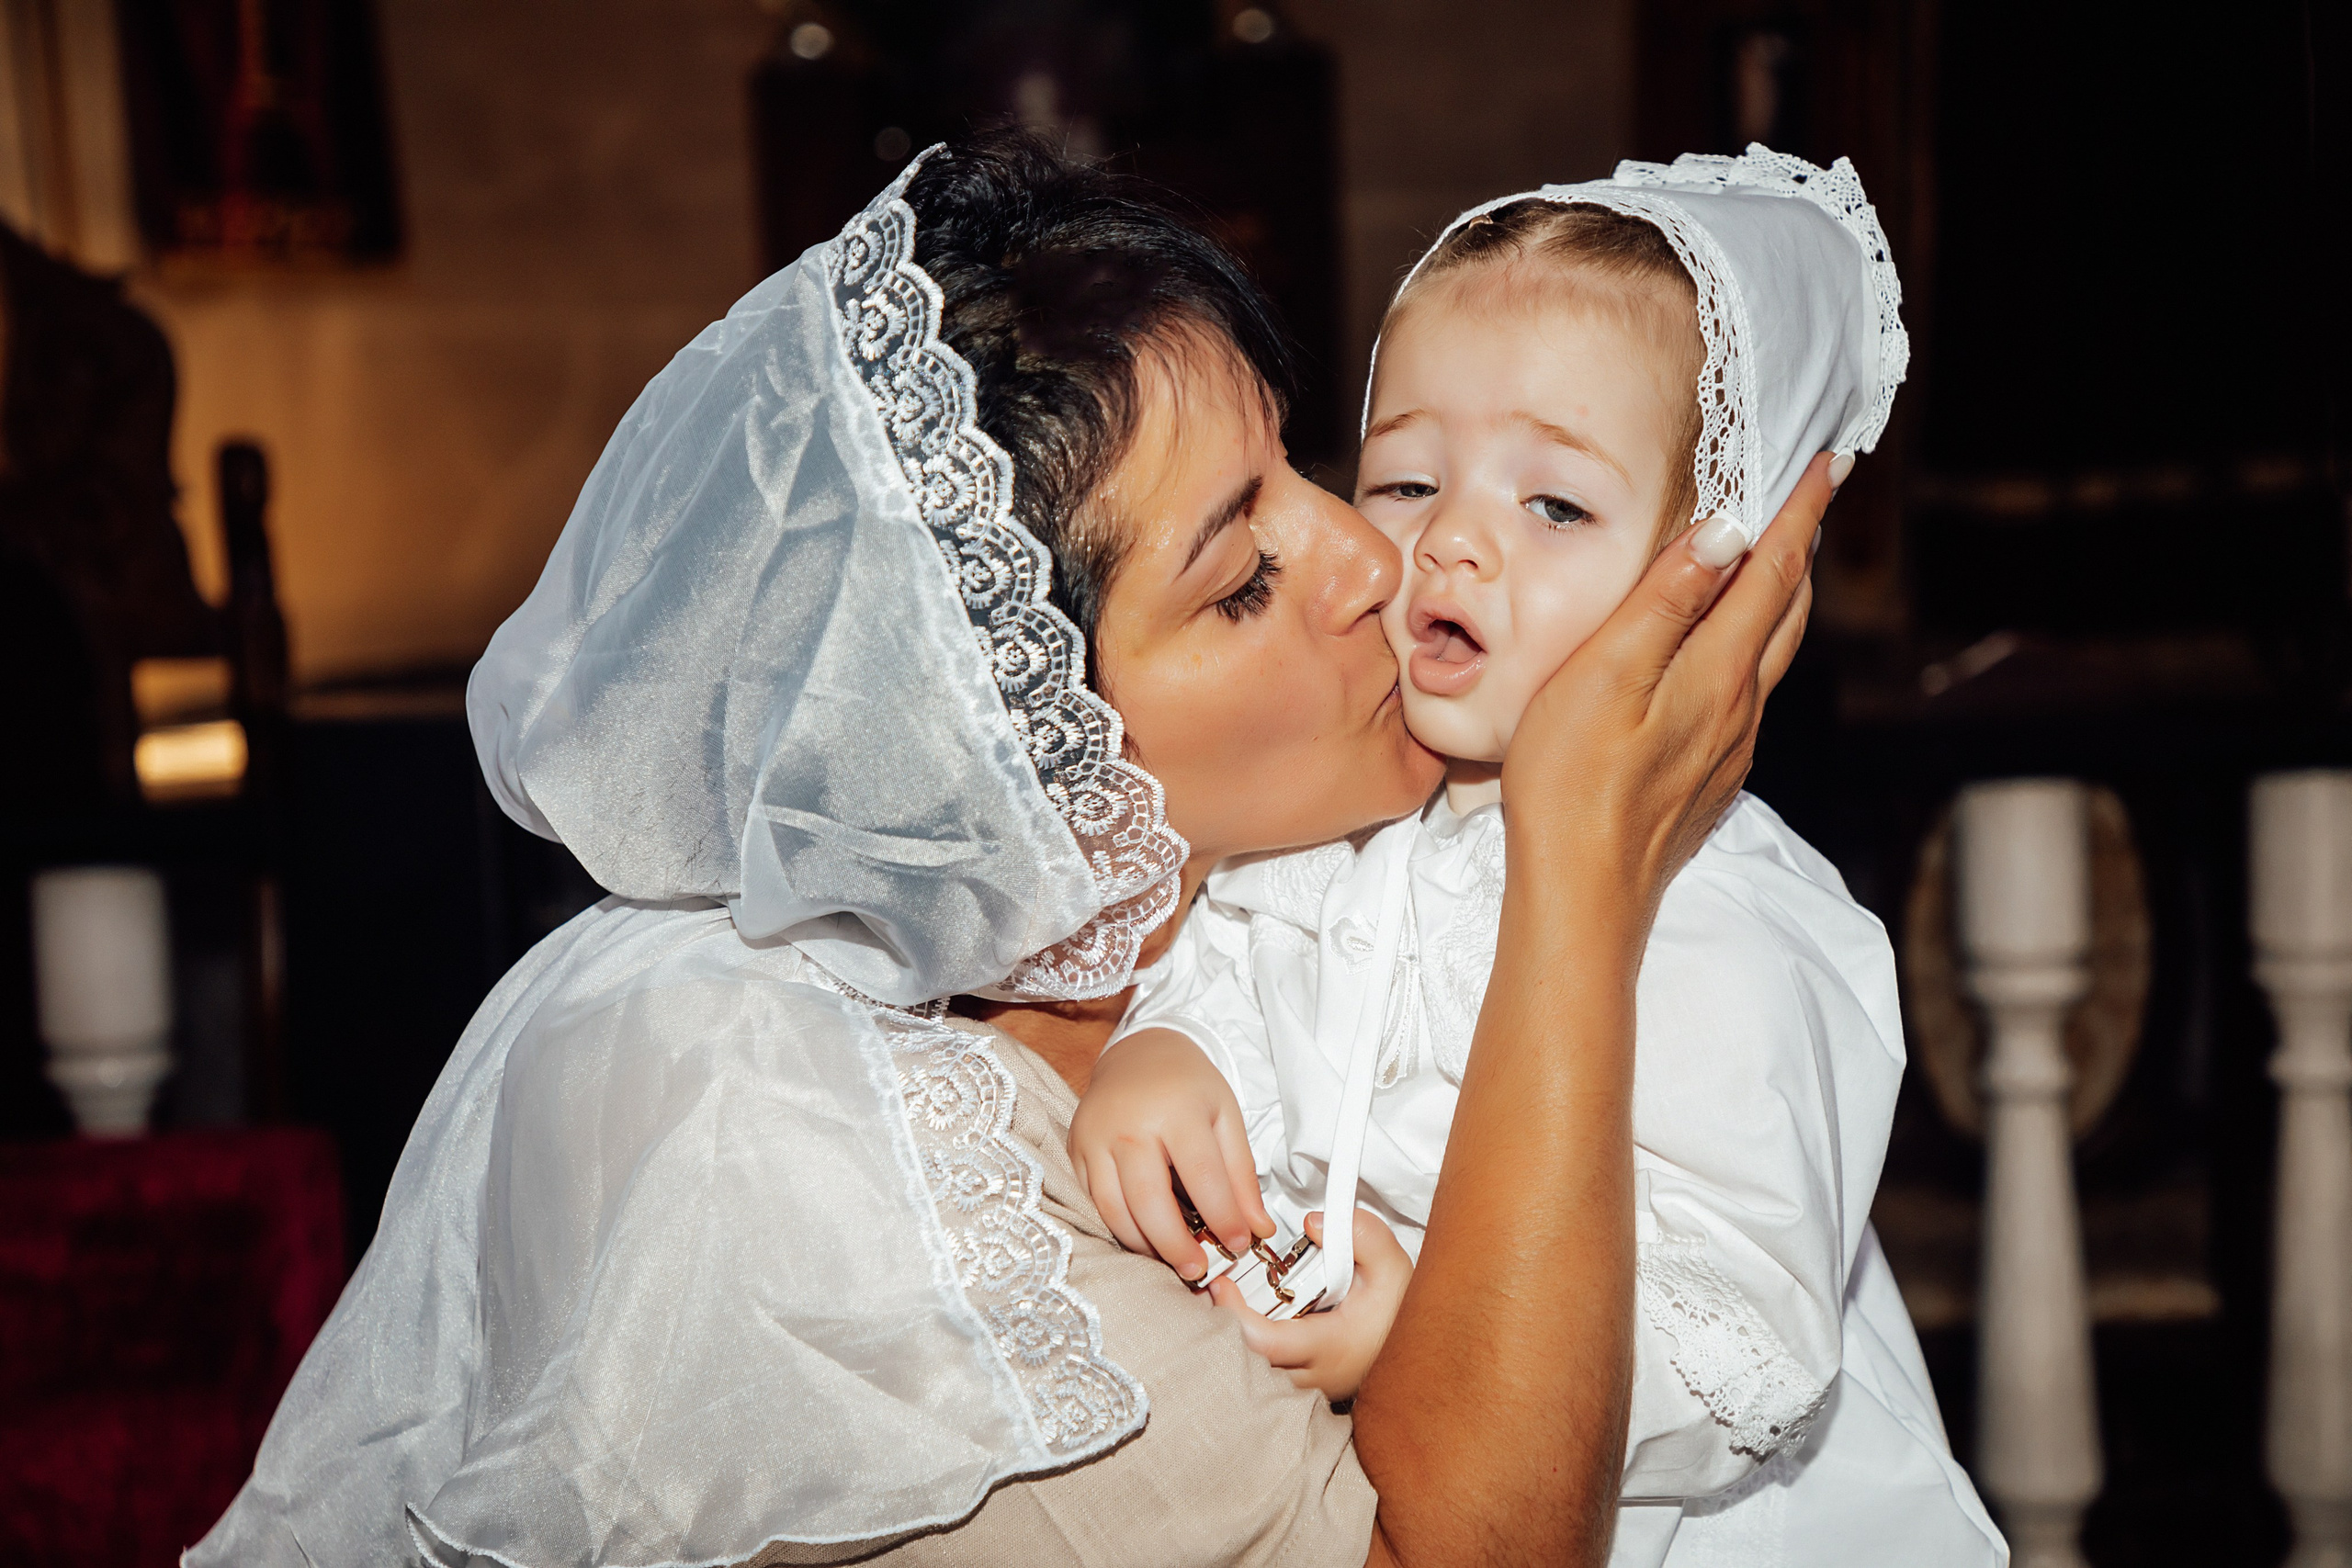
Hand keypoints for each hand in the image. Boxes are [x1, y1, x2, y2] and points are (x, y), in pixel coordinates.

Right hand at [1069, 1028, 1272, 1277]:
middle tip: (1198, 1270)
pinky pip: (1092, 1201)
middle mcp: (1129, 1125)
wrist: (1138, 1051)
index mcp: (1175, 1111)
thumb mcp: (1225, 1117)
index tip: (1240, 1244)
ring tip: (1171, 1261)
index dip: (1223, 1218)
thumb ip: (1241, 1174)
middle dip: (1175, 1246)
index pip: (1202, 1177)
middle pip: (1149, 1201)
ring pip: (1114, 1209)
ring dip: (1143, 1245)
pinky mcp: (1076, 1149)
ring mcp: (1095, 1138)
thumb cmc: (1187, 1086)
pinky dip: (1117, 1227)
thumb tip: (1258, 1228)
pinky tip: (1142, 1238)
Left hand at [1210, 1209, 1412, 1400]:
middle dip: (1220, 1328)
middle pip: (1244, 1364)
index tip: (1222, 1284)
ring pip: (1248, 1375)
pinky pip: (1258, 1376)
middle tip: (1214, 1291)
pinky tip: (1242, 1321)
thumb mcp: (1393, 1266)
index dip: (1232, 1313)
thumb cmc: (1402, 1314)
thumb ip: (1362, 1235)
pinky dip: (1243, 1349)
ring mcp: (1303, 1388)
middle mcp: (1311, 1377)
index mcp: (1329, 1349)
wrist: (1418, 1353)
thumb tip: (1313, 1224)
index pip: (1262, 1343)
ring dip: (1229, 1340)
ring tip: (1224, 1304)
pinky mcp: (1298, 1387)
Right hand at [1501, 454, 1831, 925]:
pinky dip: (1754, 646)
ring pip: (1773, 654)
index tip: (1830, 460)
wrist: (1582, 897)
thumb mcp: (1604, 674)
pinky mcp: (1707, 780)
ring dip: (1782, 597)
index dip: (1802, 511)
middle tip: (1812, 497)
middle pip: (1788, 611)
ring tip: (1778, 559)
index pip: (1774, 571)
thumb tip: (1729, 532)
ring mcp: (1728, 749)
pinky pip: (1747, 693)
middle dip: (1802, 547)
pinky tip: (1728, 652)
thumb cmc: (1572, 784)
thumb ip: (1666, 601)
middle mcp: (1739, 709)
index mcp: (1718, 672)